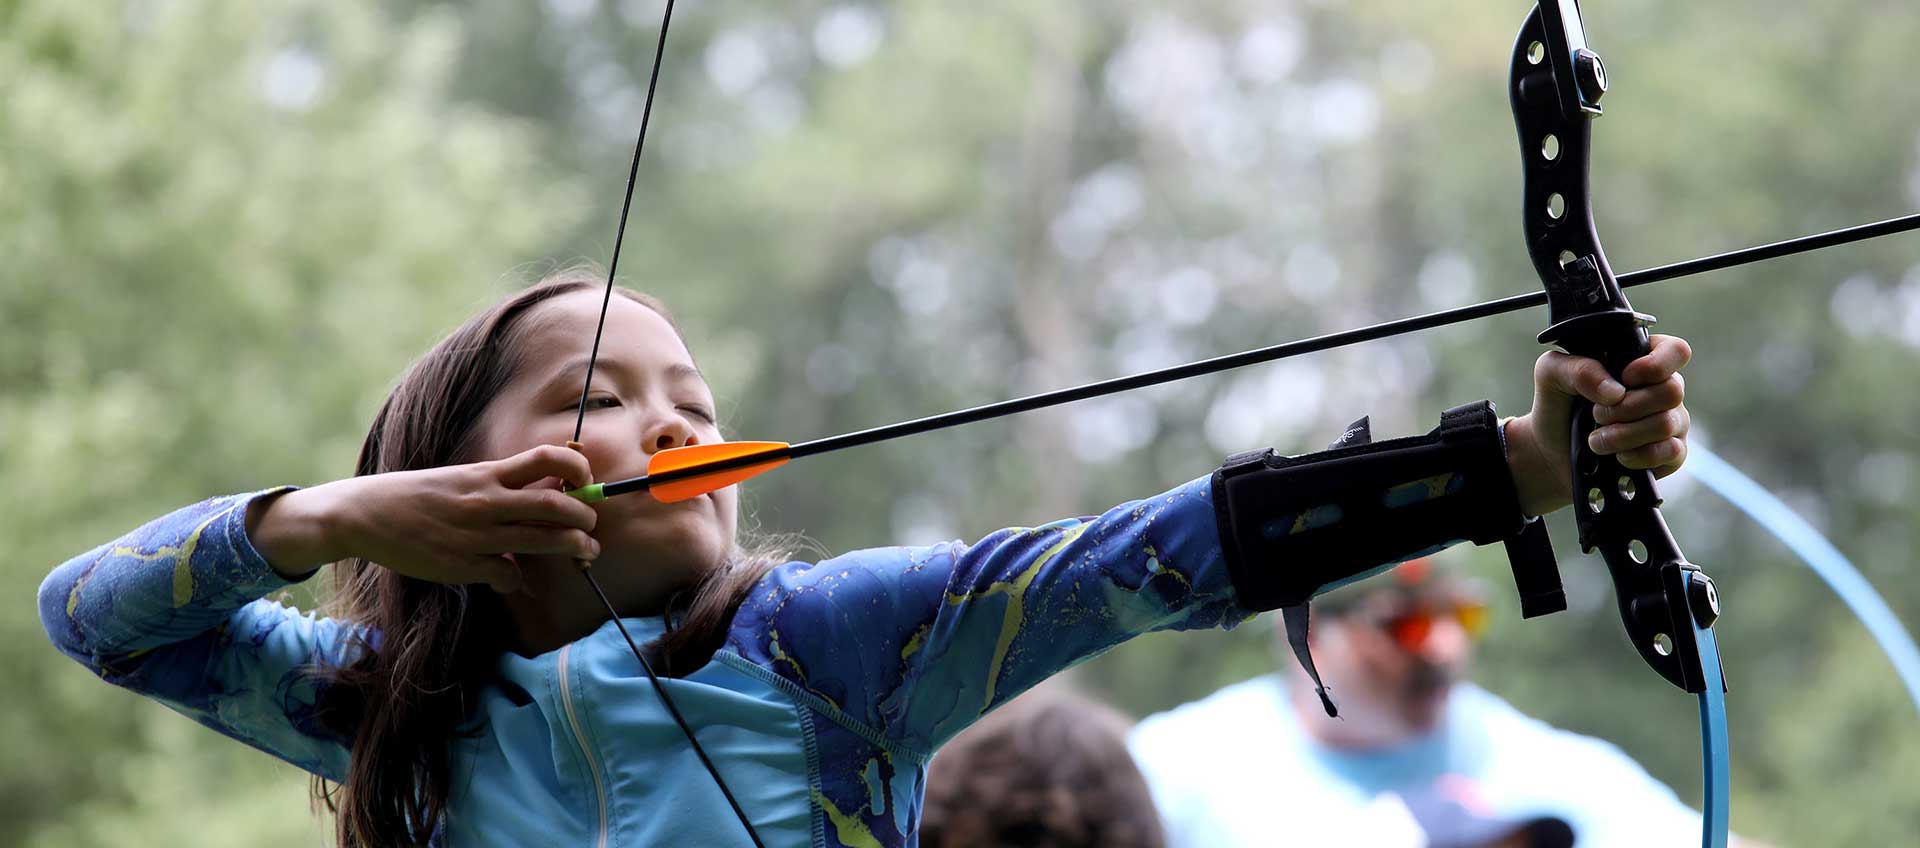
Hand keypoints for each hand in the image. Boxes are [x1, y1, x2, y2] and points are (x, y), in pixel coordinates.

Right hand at [247, 444, 600, 591]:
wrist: (366, 514)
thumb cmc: (418, 495)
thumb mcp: (461, 478)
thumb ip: (500, 485)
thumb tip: (543, 494)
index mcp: (487, 473)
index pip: (548, 459)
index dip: (578, 468)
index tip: (584, 481)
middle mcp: (487, 501)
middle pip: (557, 506)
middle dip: (586, 517)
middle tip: (592, 525)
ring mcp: (476, 535)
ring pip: (543, 541)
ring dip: (574, 548)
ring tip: (586, 552)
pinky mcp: (462, 565)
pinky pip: (508, 575)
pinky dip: (518, 579)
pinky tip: (513, 578)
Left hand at [1503, 334, 1691, 516]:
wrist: (1552, 452)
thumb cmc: (1558, 405)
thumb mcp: (1552, 375)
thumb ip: (1579, 369)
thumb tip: (1615, 391)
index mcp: (1641, 359)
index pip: (1676, 351)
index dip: (1654, 365)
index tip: (1624, 378)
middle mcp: (1662, 388)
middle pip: (1671, 391)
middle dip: (1626, 407)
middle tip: (1596, 415)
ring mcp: (1672, 421)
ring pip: (1666, 423)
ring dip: (1623, 435)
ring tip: (1597, 439)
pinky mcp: (1671, 453)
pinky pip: (1671, 452)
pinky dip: (1637, 456)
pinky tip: (1618, 456)